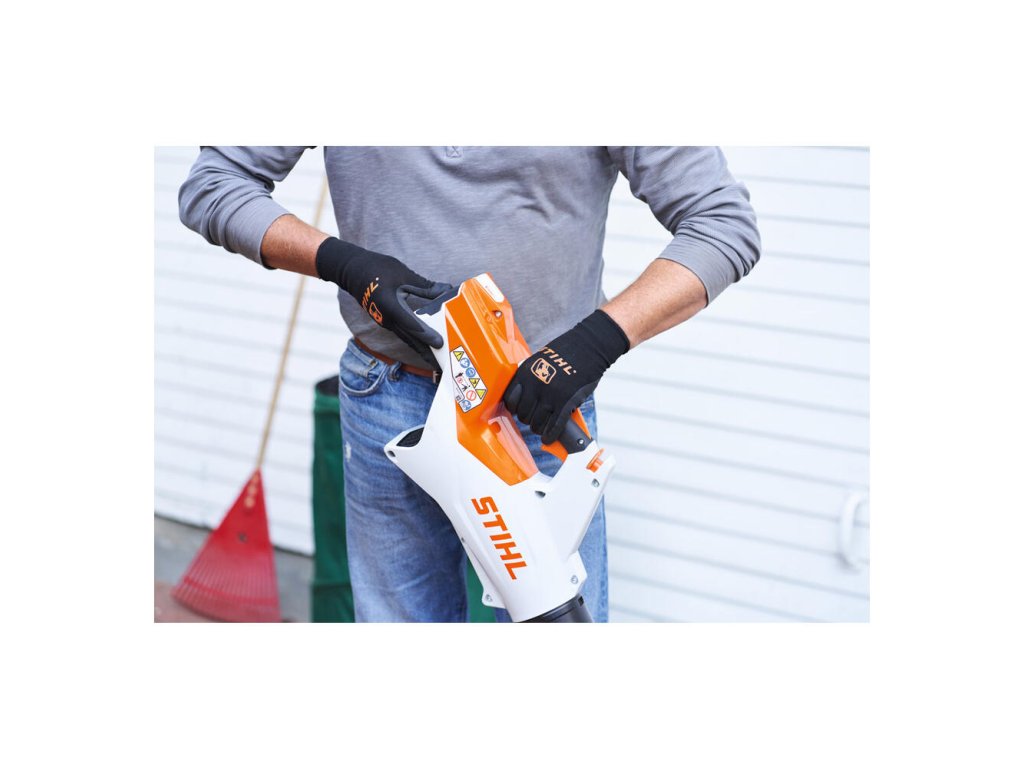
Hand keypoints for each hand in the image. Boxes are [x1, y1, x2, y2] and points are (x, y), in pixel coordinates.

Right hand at [316, 237, 452, 364]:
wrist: (352, 271)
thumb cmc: (377, 270)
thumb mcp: (404, 274)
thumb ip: (426, 286)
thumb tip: (447, 290)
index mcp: (392, 307)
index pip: (413, 325)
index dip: (427, 335)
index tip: (440, 343)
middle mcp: (388, 319)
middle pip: (411, 339)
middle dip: (427, 353)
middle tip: (441, 366)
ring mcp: (386, 322)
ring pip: (407, 339)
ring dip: (422, 350)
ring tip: (435, 362)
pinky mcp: (386, 321)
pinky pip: (404, 334)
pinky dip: (415, 341)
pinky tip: (424, 346)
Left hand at [502, 309, 629, 443]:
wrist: (588, 346)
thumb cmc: (565, 352)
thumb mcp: (539, 360)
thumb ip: (530, 377)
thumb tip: (525, 396)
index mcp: (525, 374)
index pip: (511, 400)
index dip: (515, 408)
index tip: (519, 410)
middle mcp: (534, 386)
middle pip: (523, 415)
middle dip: (528, 419)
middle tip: (534, 419)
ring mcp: (550, 396)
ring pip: (537, 423)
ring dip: (538, 428)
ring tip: (541, 428)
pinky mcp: (565, 403)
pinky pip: (554, 426)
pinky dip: (550, 435)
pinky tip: (549, 439)